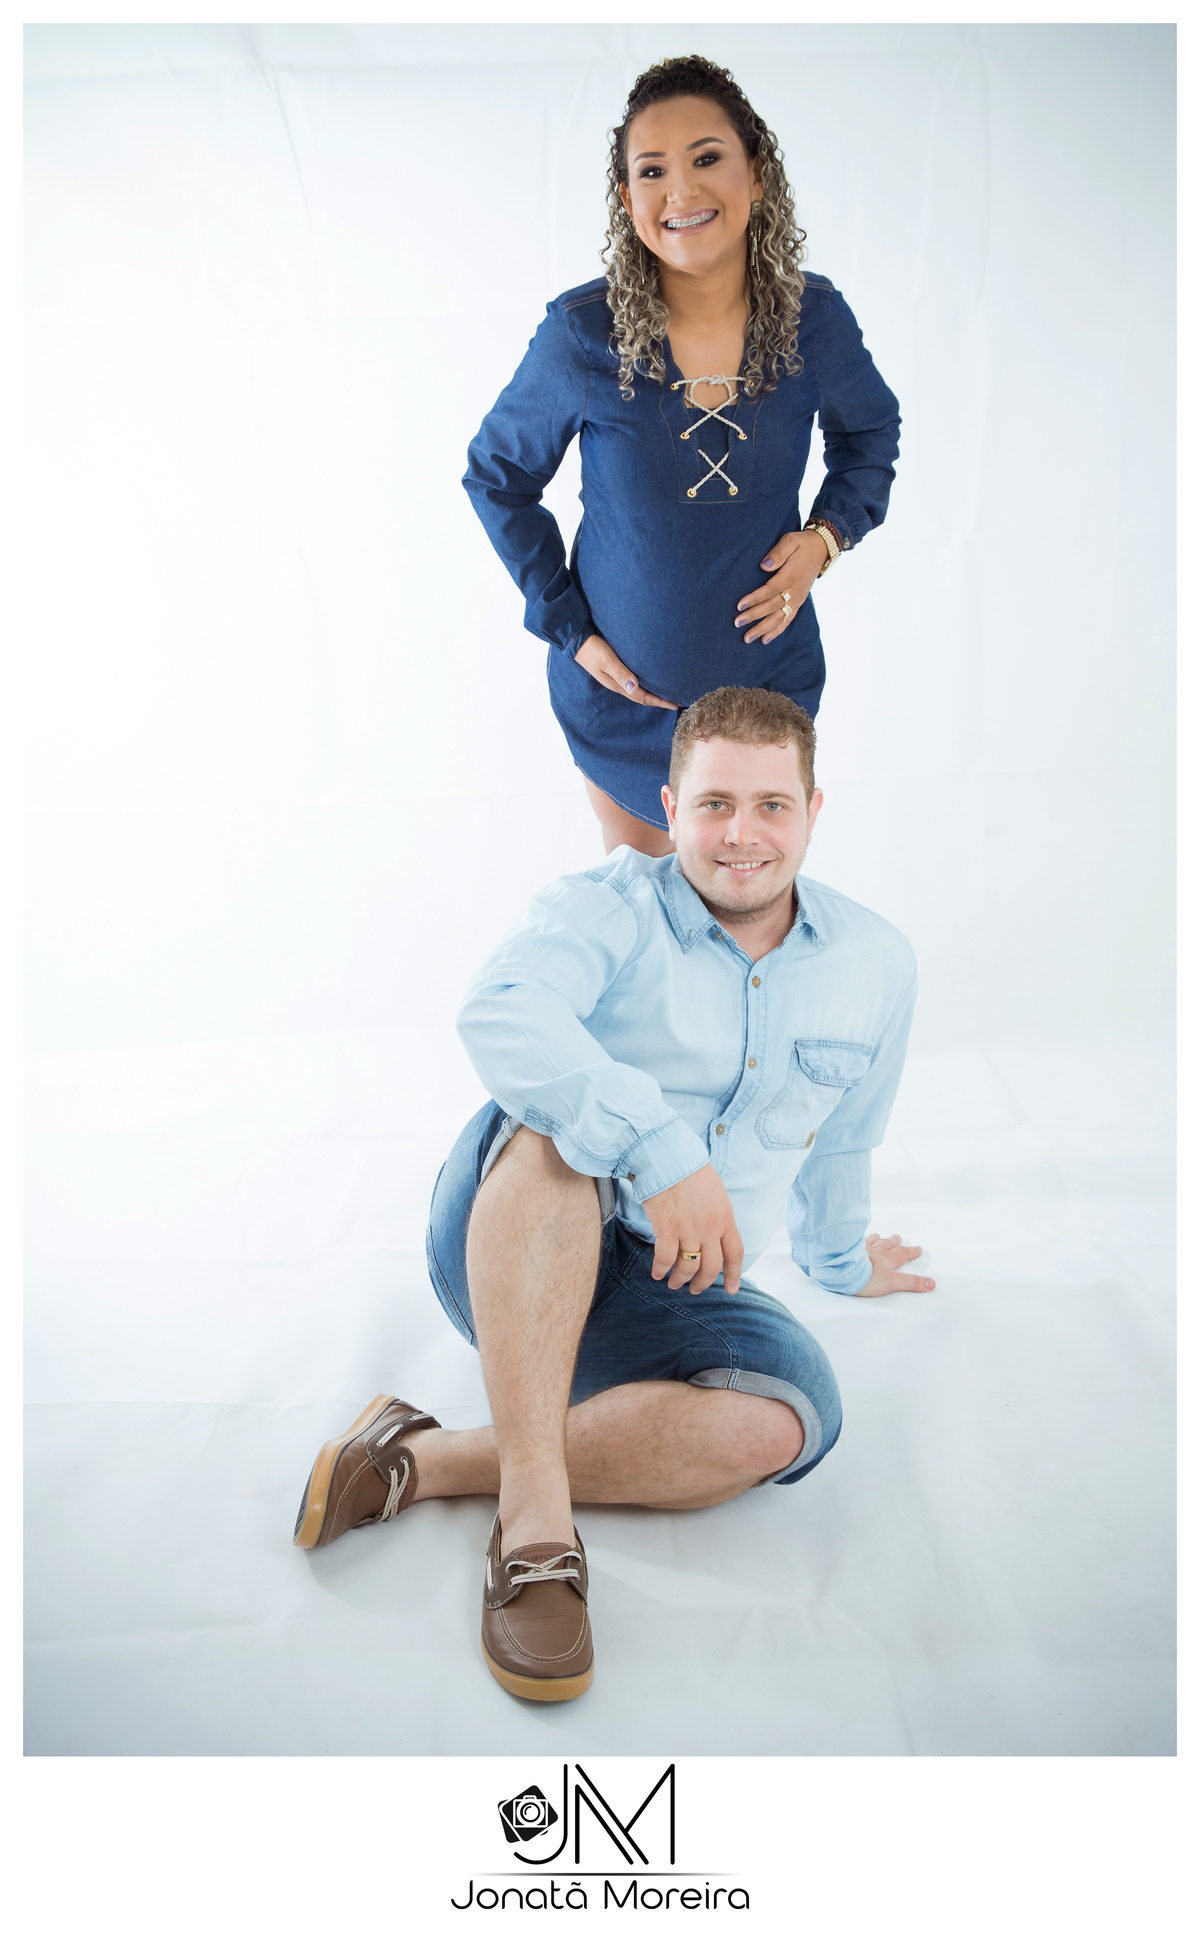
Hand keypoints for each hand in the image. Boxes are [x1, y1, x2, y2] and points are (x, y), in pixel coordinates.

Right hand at [575, 633, 677, 709]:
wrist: (575, 639)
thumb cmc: (592, 648)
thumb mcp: (607, 660)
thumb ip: (620, 673)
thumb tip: (635, 688)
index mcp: (617, 684)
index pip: (642, 697)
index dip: (659, 701)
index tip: (675, 705)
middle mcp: (618, 683)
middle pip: (641, 697)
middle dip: (658, 700)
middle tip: (675, 702)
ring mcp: (615, 676)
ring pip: (637, 690)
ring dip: (652, 693)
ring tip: (666, 693)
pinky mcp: (615, 668)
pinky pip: (633, 681)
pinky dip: (644, 684)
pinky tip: (650, 679)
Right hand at [642, 1164, 743, 1294]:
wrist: (670, 1159)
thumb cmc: (692, 1173)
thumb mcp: (717, 1195)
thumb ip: (718, 1218)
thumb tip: (714, 1236)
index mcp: (725, 1219)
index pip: (735, 1254)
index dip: (733, 1275)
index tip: (731, 1290)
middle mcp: (710, 1229)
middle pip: (711, 1267)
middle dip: (703, 1283)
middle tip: (695, 1290)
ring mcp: (689, 1230)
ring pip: (688, 1266)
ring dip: (680, 1279)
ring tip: (674, 1283)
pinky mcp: (668, 1229)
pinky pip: (665, 1259)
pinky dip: (661, 1270)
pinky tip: (657, 1273)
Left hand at [734, 529, 828, 644]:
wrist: (821, 549)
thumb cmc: (801, 544)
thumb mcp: (790, 540)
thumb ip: (778, 552)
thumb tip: (764, 565)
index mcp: (790, 576)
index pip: (769, 591)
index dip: (754, 599)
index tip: (740, 606)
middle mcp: (795, 591)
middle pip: (772, 607)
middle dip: (754, 616)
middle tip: (737, 623)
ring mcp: (798, 599)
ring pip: (779, 618)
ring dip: (763, 629)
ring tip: (747, 638)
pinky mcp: (799, 602)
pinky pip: (788, 620)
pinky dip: (776, 631)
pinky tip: (765, 640)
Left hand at [856, 1232, 935, 1297]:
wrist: (843, 1271)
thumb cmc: (867, 1278)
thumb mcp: (893, 1283)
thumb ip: (911, 1283)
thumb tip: (931, 1283)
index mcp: (887, 1259)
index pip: (902, 1254)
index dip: (911, 1252)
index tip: (917, 1248)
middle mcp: (875, 1251)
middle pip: (887, 1244)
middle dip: (894, 1241)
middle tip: (898, 1237)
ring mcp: (861, 1249)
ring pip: (871, 1241)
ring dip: (877, 1238)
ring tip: (878, 1235)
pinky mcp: (848, 1251)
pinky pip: (854, 1241)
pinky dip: (857, 1239)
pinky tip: (855, 1238)